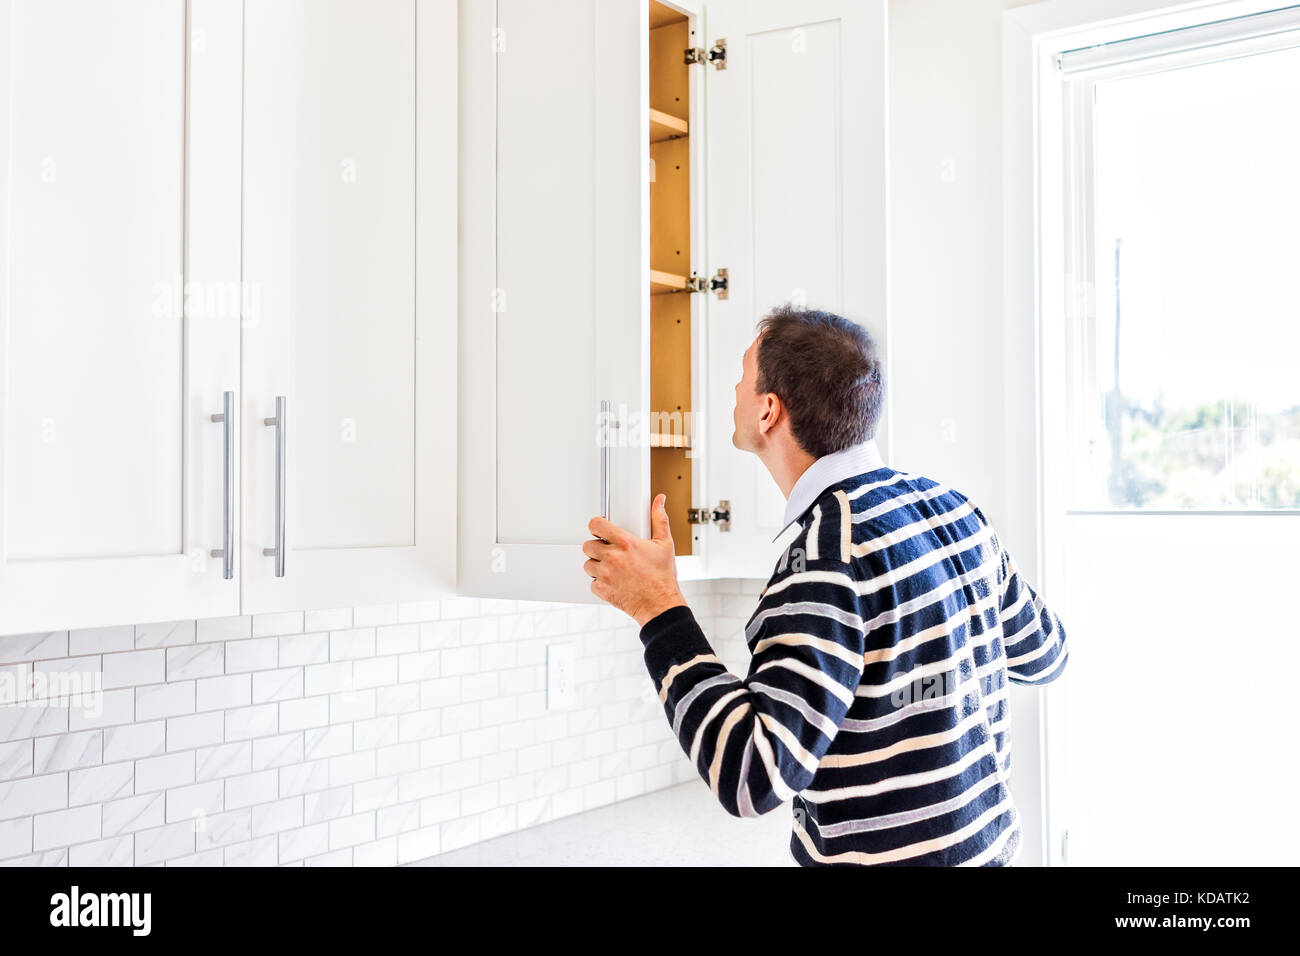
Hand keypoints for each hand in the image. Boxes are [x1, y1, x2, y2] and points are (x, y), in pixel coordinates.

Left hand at [584, 494, 686, 626]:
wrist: (660, 604)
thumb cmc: (662, 577)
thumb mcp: (664, 544)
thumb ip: (659, 519)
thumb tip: (659, 501)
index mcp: (625, 543)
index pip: (596, 525)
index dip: (597, 526)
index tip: (600, 530)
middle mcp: (613, 557)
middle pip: (588, 545)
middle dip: (597, 548)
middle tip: (609, 553)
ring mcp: (605, 574)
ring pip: (588, 564)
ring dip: (597, 566)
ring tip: (612, 569)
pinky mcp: (602, 589)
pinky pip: (592, 583)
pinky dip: (600, 583)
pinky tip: (613, 582)